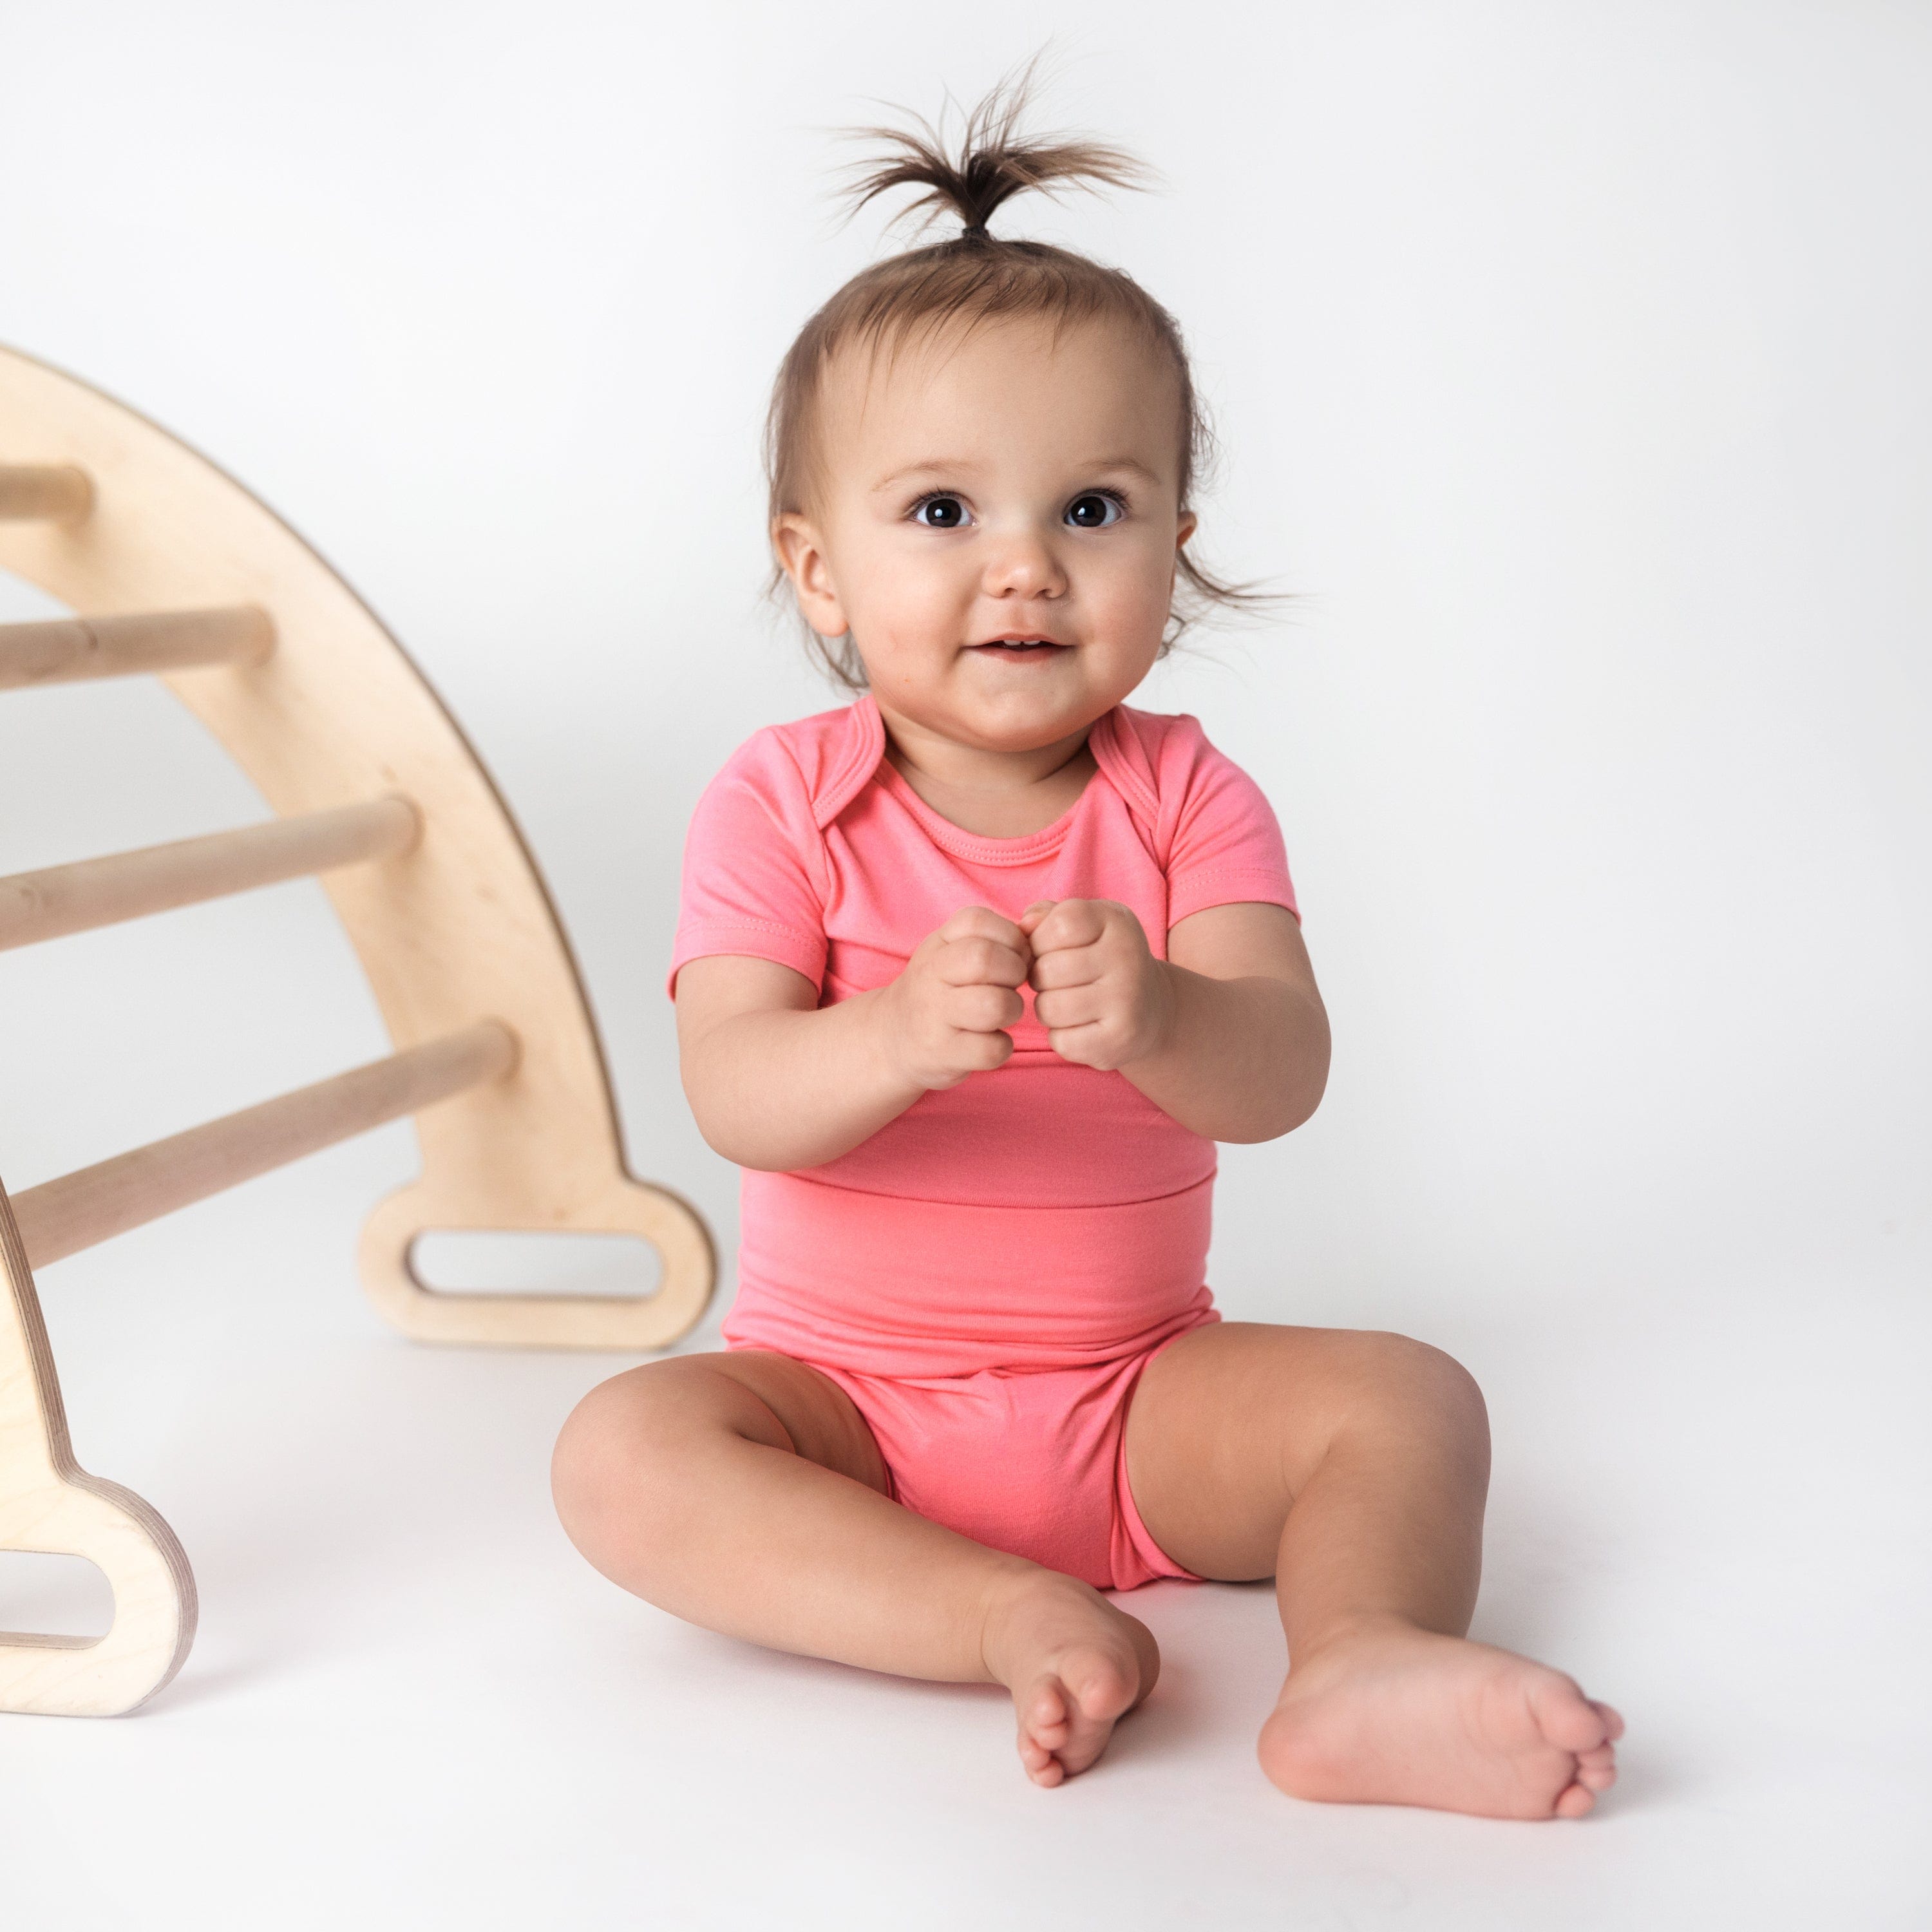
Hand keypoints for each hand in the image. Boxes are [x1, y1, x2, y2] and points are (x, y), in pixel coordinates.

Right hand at [877, 906, 1033, 1090]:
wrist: (891, 1037)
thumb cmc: (940, 988)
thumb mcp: (953, 951)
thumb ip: (995, 935)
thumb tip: (1038, 924)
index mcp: (938, 943)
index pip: (978, 921)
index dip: (1010, 937)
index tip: (1013, 955)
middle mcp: (930, 975)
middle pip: (985, 959)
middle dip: (1015, 972)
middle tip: (1011, 985)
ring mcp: (934, 1016)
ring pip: (995, 1006)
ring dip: (1012, 1010)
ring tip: (1002, 1013)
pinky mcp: (942, 1053)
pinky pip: (992, 1049)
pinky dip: (1001, 1047)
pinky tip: (990, 1041)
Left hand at [1020, 898, 1174, 1071]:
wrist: (1151, 1009)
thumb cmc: (1100, 960)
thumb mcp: (1081, 927)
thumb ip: (1046, 916)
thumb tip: (1025, 926)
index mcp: (1117, 921)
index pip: (1059, 924)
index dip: (1041, 941)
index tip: (1052, 950)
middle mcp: (1128, 956)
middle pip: (1046, 970)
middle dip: (1040, 979)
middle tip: (1059, 982)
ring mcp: (1127, 999)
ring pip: (1049, 1008)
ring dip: (1048, 1009)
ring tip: (1068, 1004)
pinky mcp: (1119, 1038)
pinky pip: (1061, 1040)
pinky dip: (1061, 1037)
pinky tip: (1081, 1027)